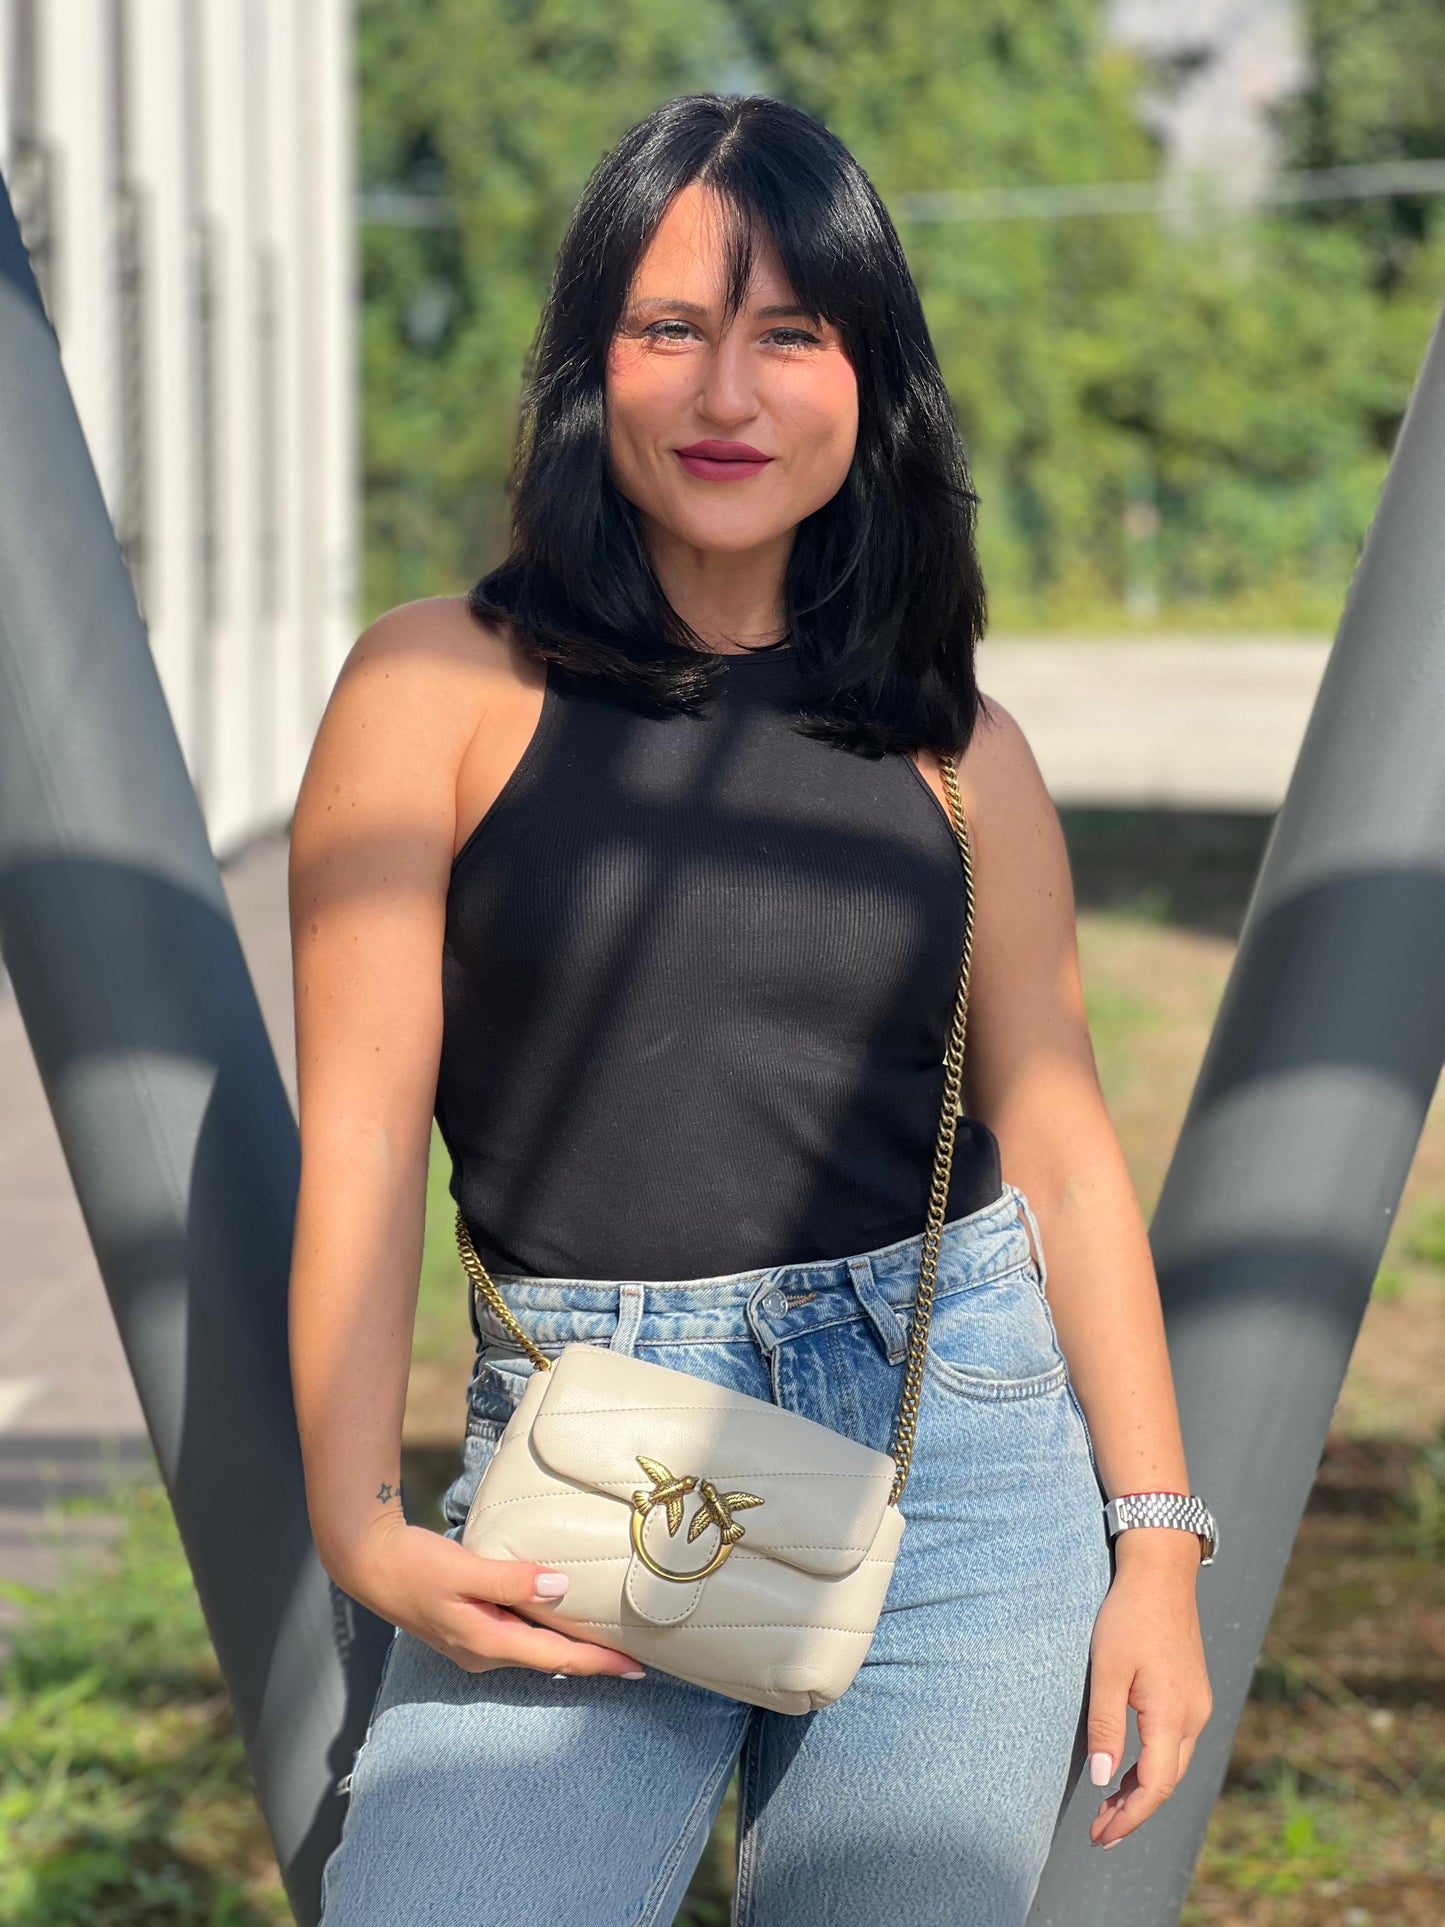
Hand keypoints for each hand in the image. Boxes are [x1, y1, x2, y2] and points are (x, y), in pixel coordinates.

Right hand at [332, 1515, 648, 1680]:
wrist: (369, 1564)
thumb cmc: (414, 1565)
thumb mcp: (464, 1570)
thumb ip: (511, 1580)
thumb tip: (560, 1587)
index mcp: (488, 1644)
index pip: (558, 1659)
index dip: (600, 1663)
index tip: (639, 1668)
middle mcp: (485, 1652)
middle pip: (551, 1659)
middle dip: (593, 1658)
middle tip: (637, 1654)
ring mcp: (476, 1643)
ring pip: (536, 1649)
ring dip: (571, 1645)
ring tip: (609, 1637)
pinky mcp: (470, 1628)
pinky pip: (520, 1635)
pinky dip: (547, 1630)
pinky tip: (561, 1616)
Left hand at [1084, 1534, 1212, 1847]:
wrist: (1161, 1571)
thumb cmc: (1128, 1615)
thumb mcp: (1106, 1668)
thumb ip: (1106, 1725)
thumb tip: (1104, 1779)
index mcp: (1172, 1714)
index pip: (1154, 1786)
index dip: (1128, 1817)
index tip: (1098, 1837)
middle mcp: (1193, 1716)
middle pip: (1167, 1782)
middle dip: (1133, 1812)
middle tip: (1098, 1831)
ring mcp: (1197, 1704)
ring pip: (1174, 1765)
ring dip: (1144, 1790)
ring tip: (1109, 1807)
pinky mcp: (1192, 1693)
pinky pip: (1176, 1743)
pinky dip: (1153, 1766)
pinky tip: (1131, 1768)